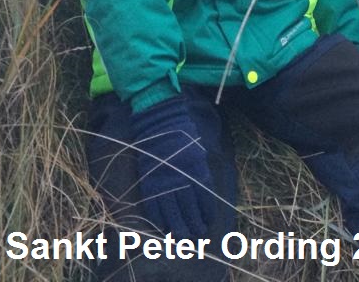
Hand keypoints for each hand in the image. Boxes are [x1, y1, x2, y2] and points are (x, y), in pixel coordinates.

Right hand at [130, 96, 214, 237]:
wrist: (160, 120)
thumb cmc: (182, 133)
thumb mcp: (198, 151)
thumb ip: (200, 172)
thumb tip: (204, 192)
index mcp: (196, 170)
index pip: (204, 198)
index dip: (206, 213)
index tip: (208, 224)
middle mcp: (182, 179)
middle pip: (189, 210)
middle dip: (194, 226)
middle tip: (198, 238)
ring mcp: (164, 182)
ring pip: (172, 213)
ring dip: (179, 228)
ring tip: (184, 239)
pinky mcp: (150, 183)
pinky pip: (154, 207)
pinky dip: (159, 220)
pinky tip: (164, 228)